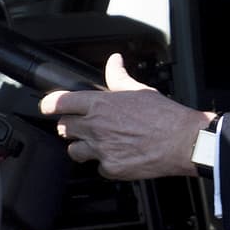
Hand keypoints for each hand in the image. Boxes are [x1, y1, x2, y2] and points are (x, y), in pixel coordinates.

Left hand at [38, 54, 214, 179]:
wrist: (183, 141)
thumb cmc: (164, 115)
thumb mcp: (138, 89)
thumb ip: (118, 76)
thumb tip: (113, 61)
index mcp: (98, 104)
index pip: (58, 103)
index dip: (48, 105)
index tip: (46, 107)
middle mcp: (95, 127)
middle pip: (63, 128)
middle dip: (70, 126)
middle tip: (82, 125)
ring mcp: (101, 149)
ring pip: (74, 150)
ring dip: (82, 147)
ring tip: (96, 143)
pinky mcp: (111, 168)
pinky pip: (98, 167)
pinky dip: (105, 163)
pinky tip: (117, 156)